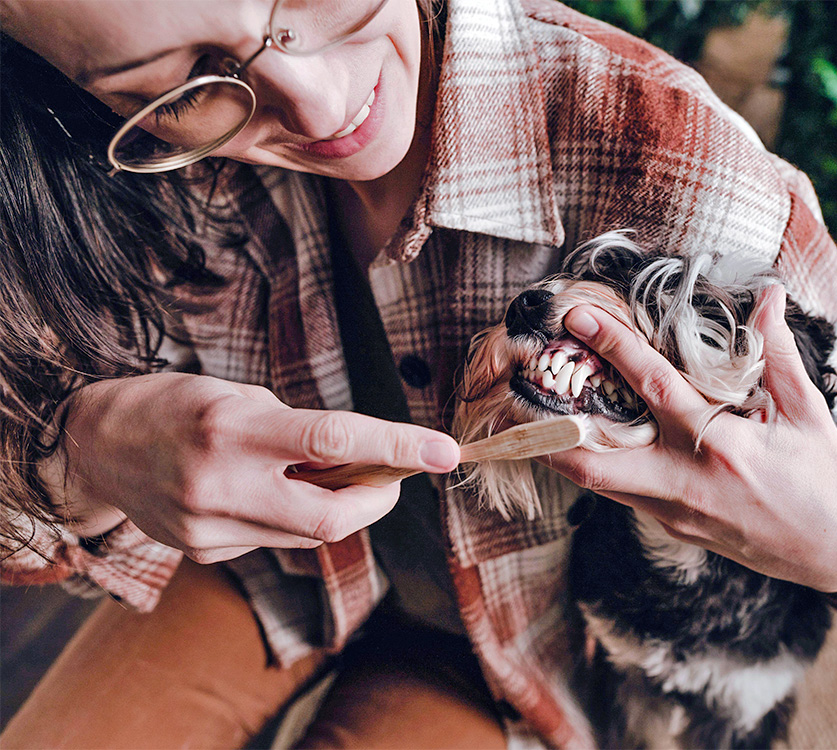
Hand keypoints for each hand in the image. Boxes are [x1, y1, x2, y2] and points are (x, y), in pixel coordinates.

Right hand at [40, 373, 459, 563]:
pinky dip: (289, 517)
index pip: (334, 441)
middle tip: (387, 477)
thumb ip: (301, 431)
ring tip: (313, 475)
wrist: (97, 446)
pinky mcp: (204, 551)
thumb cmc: (177, 406)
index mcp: (233, 430)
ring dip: (333, 506)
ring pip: (307, 535)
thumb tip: (362, 460)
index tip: (444, 451)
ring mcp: (209, 528)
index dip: (397, 447)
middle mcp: (221, 485)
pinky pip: (273, 541)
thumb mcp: (240, 397)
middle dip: (376, 500)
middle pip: (332, 519)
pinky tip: (264, 493)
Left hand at [541, 286, 836, 592]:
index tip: (578, 317)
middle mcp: (688, 485)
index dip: (614, 348)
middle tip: (526, 382)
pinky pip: (619, 492)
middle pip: (596, 462)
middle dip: (550, 426)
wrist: (835, 554)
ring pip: (598, 482)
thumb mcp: (808, 412)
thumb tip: (769, 294)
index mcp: (725, 448)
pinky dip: (596, 462)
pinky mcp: (670, 526)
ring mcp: (673, 512)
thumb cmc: (823, 477)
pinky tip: (585, 435)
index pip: (657, 389)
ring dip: (563, 446)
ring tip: (542, 404)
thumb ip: (778, 353)